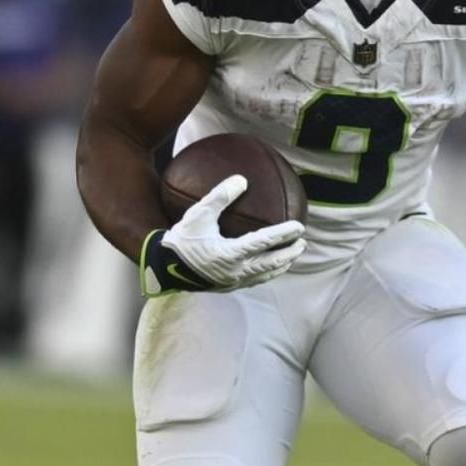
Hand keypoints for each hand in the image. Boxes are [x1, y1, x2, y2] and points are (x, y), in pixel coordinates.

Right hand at [145, 175, 305, 295]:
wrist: (162, 268)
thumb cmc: (181, 238)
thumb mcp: (198, 214)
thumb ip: (220, 196)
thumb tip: (241, 179)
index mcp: (229, 254)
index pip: (264, 242)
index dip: (283, 234)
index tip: (300, 226)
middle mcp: (234, 271)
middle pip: (271, 263)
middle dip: (289, 254)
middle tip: (303, 242)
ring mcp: (232, 281)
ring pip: (264, 275)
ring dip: (281, 266)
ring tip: (292, 257)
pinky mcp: (227, 286)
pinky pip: (253, 281)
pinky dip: (266, 273)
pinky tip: (269, 267)